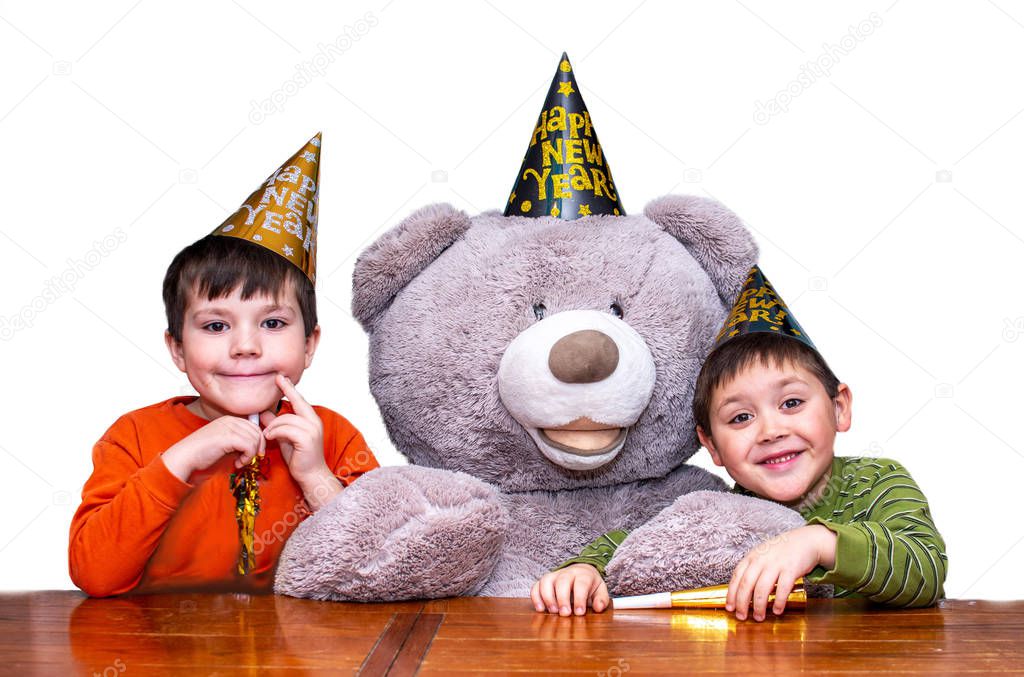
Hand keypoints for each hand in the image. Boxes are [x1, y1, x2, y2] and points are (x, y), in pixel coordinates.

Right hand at [162, 414, 264, 480]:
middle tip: (247, 460)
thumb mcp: (224, 443)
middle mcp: (230, 420)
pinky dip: (247, 457)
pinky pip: (249, 446)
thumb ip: (239, 442)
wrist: (185, 457)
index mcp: (229, 420)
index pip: (254, 427)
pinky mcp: (228, 437)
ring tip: (240, 462)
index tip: (251, 454)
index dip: (257, 442)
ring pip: (255, 439)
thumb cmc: (202, 454)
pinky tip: (238, 463)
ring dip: (251, 455)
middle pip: (257, 432)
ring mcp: (229, 427)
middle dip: (257, 448)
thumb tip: (256, 447)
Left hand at [261, 374, 338, 510]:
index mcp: (311, 420)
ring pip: (287, 418)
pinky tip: (270, 437)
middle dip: (286, 392)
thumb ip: (277, 424)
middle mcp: (314, 422)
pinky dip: (275, 432)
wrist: (310, 475)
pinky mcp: (306, 439)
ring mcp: (312, 430)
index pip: (300, 400)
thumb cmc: (299, 457)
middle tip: (274, 384)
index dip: (290, 388)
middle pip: (296, 404)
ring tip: (267, 434)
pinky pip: (285, 429)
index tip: (281, 377)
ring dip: (273, 425)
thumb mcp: (285, 437)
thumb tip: (264, 412)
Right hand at [531, 563, 608, 615]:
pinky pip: (536, 586)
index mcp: (583, 574)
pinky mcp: (545, 581)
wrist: (581, 571)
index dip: (579, 598)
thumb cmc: (590, 585)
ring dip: (547, 597)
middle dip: (562, 598)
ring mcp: (554, 576)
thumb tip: (598, 607)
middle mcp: (567, 573)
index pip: (581, 584)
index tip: (579, 613)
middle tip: (565, 614)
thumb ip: (601, 599)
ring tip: (552, 612)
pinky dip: (536, 597)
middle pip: (562, 581)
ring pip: (546, 581)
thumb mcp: (600, 590)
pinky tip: (540, 609)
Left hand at [726, 524, 835, 620]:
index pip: (736, 577)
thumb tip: (741, 593)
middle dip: (742, 603)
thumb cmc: (780, 552)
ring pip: (762, 588)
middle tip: (741, 617)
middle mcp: (761, 560)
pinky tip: (777, 611)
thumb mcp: (762, 556)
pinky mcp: (791, 569)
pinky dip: (778, 601)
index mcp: (751, 557)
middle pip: (746, 584)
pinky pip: (782, 588)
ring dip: (759, 606)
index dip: (731, 593)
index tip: (730, 608)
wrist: (805, 541)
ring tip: (759, 617)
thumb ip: (752, 570)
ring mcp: (776, 564)